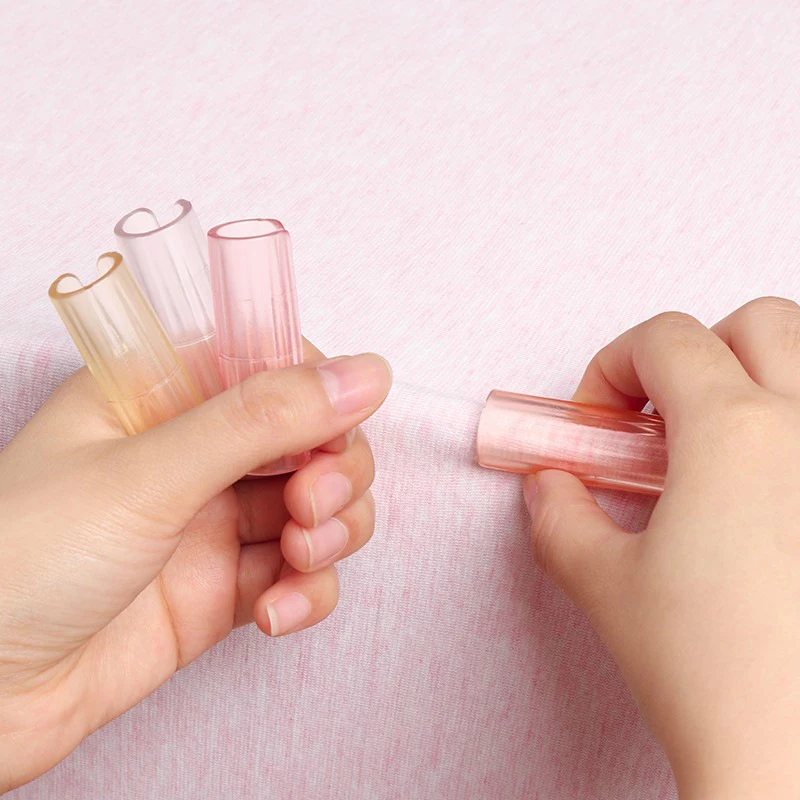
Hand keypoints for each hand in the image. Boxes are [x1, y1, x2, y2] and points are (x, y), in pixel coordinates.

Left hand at [0, 341, 390, 792]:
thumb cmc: (18, 562)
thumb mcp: (148, 474)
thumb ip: (263, 420)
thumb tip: (363, 374)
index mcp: (162, 394)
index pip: (273, 362)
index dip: (319, 392)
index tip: (335, 429)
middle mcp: (193, 452)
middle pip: (311, 438)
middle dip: (334, 472)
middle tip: (310, 505)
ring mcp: (211, 523)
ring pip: (316, 506)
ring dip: (332, 532)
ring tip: (299, 557)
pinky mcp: (222, 589)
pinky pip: (297, 574)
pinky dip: (307, 591)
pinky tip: (275, 612)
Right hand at [523, 298, 799, 798]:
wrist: (790, 754)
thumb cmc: (709, 673)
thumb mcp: (601, 582)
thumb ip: (558, 513)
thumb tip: (549, 485)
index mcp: (732, 434)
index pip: (664, 339)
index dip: (611, 368)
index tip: (597, 423)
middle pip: (753, 323)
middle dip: (692, 354)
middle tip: (661, 421)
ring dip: (756, 376)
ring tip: (719, 446)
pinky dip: (790, 427)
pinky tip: (765, 493)